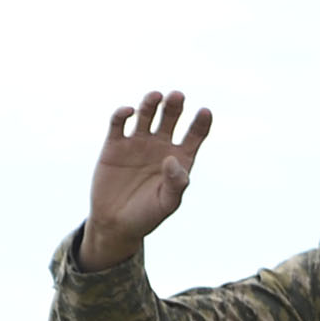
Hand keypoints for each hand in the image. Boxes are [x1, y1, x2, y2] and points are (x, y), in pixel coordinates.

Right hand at [79, 89, 212, 273]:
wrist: (115, 224)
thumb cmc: (146, 216)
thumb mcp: (167, 204)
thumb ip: (175, 184)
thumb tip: (172, 159)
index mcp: (179, 158)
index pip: (195, 134)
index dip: (201, 122)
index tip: (205, 112)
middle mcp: (160, 145)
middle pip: (171, 117)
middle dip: (174, 106)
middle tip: (177, 96)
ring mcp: (137, 142)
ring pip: (146, 114)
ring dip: (151, 102)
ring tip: (156, 96)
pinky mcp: (114, 144)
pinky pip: (119, 123)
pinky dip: (123, 114)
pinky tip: (129, 112)